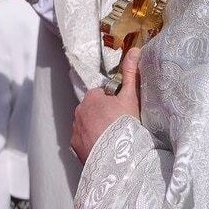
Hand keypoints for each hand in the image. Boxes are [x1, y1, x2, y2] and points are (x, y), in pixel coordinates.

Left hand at [71, 47, 141, 163]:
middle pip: (92, 109)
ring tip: (111, 138)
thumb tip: (134, 49)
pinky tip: (103, 148)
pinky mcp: (75, 146)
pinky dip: (90, 141)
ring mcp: (75, 130)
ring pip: (86, 124)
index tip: (122, 112)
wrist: (118, 158)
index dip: (113, 102)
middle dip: (102, 114)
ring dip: (95, 127)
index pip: (101, 95)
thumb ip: (130, 72)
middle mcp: (79, 111)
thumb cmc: (125, 124)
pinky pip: (82, 139)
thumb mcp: (131, 97)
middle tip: (118, 126)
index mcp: (91, 97)